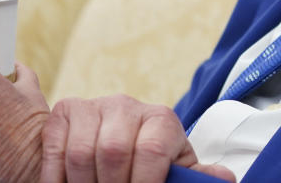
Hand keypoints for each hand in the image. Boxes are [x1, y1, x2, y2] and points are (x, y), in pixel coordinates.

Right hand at [42, 94, 235, 182]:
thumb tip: (226, 180)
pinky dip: (56, 177)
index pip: (151, 150)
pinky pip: (55, 147)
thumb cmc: (150, 162)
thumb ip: (195, 176)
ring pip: (82, 152)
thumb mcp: (174, 167)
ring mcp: (94, 105)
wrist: (116, 140)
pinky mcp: (65, 110)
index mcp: (161, 120)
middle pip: (113, 151)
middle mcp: (127, 105)